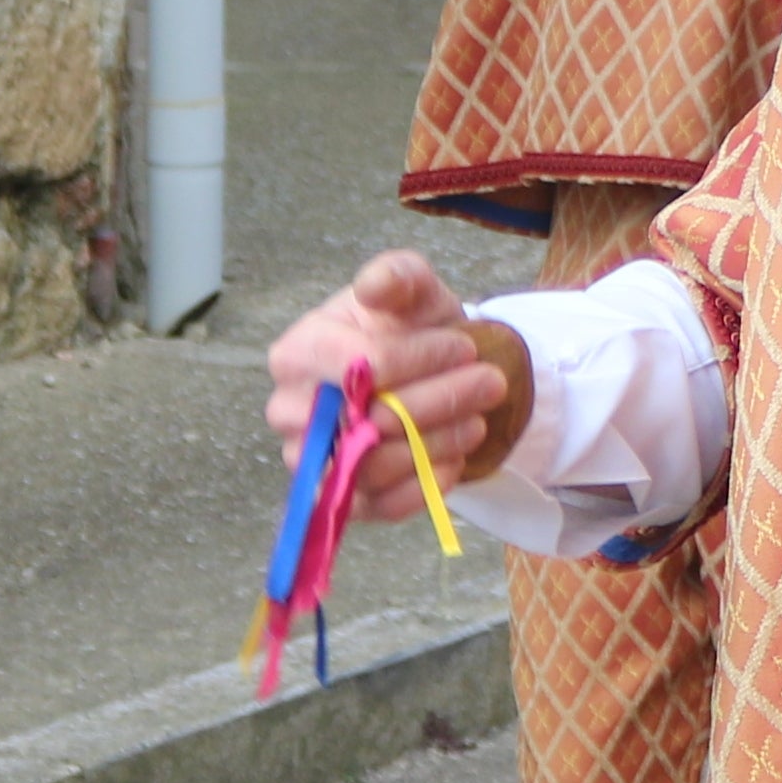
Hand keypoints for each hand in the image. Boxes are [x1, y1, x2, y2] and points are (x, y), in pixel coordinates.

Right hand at [266, 249, 535, 505]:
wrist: (428, 375)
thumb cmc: (409, 329)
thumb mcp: (412, 289)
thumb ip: (396, 276)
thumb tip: (375, 286)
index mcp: (296, 352)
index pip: (359, 366)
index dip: (420, 359)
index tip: (463, 347)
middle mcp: (291, 412)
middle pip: (368, 419)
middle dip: (441, 399)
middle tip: (490, 383)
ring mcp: (311, 462)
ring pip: (377, 465)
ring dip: (440, 442)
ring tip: (477, 419)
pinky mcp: (340, 500)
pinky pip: (382, 506)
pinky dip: (426, 484)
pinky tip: (454, 458)